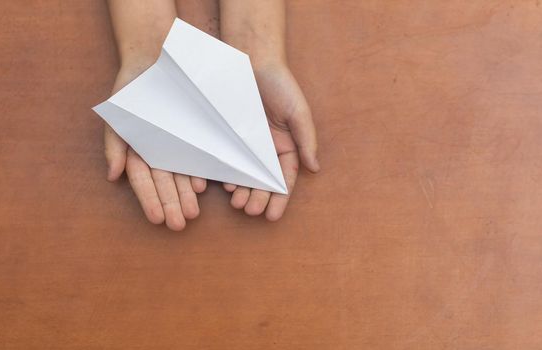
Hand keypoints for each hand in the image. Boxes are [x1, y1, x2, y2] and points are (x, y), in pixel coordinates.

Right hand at [104, 66, 207, 230]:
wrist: (156, 58)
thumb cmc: (132, 90)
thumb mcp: (118, 114)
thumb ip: (114, 145)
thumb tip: (113, 175)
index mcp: (138, 152)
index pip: (143, 181)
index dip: (150, 200)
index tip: (156, 219)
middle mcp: (158, 153)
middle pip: (165, 183)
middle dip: (171, 204)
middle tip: (179, 224)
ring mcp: (177, 145)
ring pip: (181, 175)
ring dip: (186, 195)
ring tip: (192, 214)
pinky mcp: (195, 137)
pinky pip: (198, 157)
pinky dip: (200, 171)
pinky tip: (204, 187)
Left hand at [222, 62, 319, 220]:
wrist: (252, 60)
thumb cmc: (281, 85)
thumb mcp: (299, 113)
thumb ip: (306, 140)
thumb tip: (315, 168)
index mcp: (286, 148)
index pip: (284, 180)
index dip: (279, 199)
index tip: (272, 216)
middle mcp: (266, 151)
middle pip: (263, 183)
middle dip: (258, 199)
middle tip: (250, 211)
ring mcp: (246, 146)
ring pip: (245, 176)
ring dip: (243, 192)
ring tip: (238, 203)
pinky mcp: (228, 138)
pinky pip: (228, 160)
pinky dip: (227, 174)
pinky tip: (225, 183)